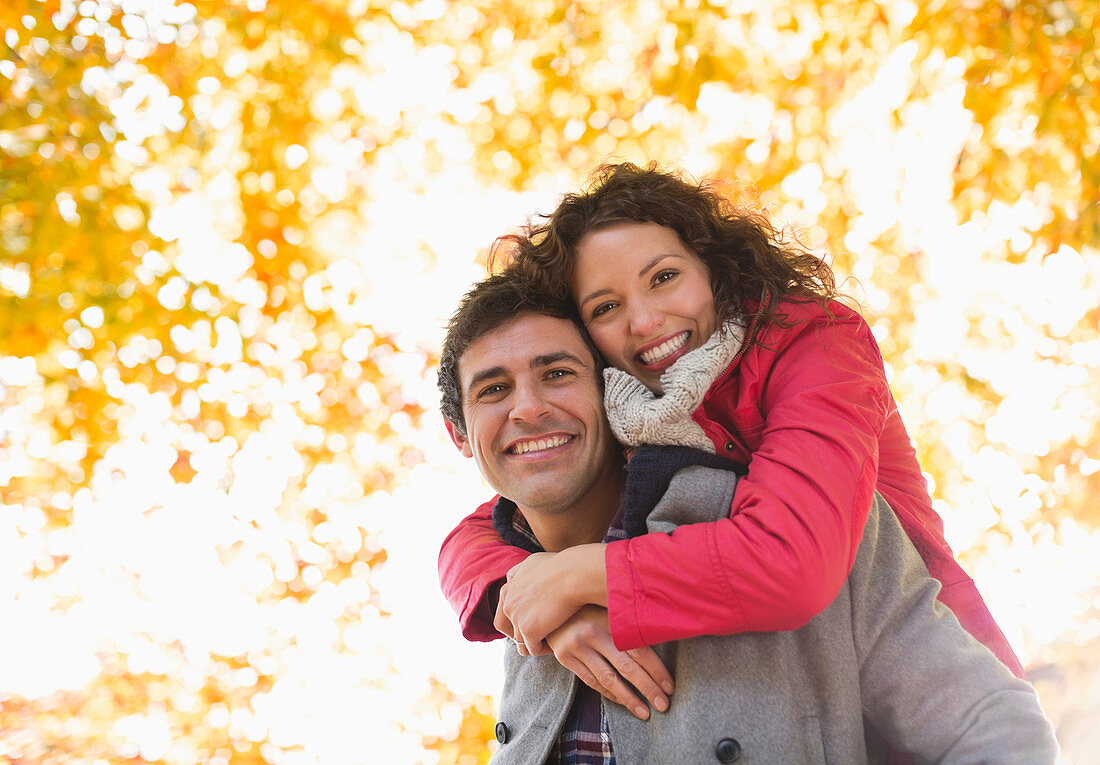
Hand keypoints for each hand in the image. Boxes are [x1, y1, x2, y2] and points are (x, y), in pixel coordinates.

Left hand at [499, 545, 606, 654]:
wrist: (575, 575)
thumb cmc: (563, 567)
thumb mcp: (534, 562)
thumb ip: (523, 574)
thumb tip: (518, 580)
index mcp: (508, 589)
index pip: (504, 615)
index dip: (517, 623)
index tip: (535, 625)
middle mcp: (508, 603)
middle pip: (510, 630)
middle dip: (525, 635)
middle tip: (543, 637)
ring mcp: (517, 617)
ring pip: (522, 641)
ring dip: (537, 643)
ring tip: (553, 641)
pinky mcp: (529, 630)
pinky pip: (533, 649)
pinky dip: (545, 649)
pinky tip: (557, 644)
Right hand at [546, 605, 673, 720]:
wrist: (549, 605)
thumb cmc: (589, 607)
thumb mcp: (609, 608)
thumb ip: (629, 623)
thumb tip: (664, 637)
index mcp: (610, 618)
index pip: (639, 648)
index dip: (656, 669)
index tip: (670, 686)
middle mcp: (593, 631)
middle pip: (627, 666)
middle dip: (648, 688)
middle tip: (664, 705)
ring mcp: (577, 645)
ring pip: (608, 678)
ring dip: (629, 698)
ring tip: (645, 712)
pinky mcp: (564, 657)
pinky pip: (591, 681)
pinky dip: (609, 694)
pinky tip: (623, 701)